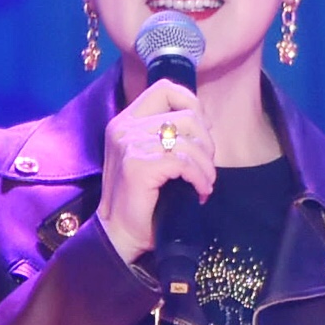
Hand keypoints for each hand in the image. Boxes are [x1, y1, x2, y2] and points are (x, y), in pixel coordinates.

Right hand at [97, 80, 215, 264]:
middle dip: (206, 142)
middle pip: (185, 114)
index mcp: (125, 121)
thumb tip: (204, 122)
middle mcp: (124, 128)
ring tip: (206, 183)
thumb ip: (166, 135)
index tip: (202, 133)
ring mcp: (129, 145)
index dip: (192, 104)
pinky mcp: (138, 166)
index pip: (165, 89)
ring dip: (206, 165)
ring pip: (187, 141)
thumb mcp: (150, 158)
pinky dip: (200, 177)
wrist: (118, 235)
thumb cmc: (140, 201)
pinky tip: (201, 191)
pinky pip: (183, 162)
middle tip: (207, 166)